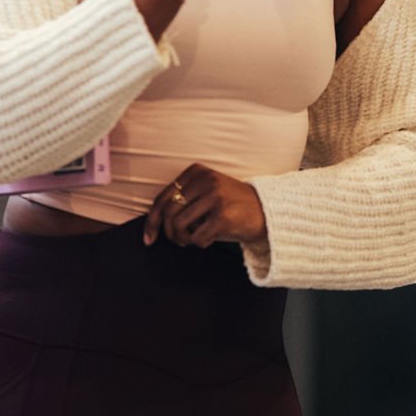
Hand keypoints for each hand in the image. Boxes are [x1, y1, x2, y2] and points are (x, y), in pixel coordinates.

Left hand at [142, 164, 267, 249]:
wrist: (267, 212)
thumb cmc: (231, 206)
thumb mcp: (206, 193)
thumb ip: (183, 200)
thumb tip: (154, 223)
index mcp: (197, 172)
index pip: (163, 197)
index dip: (152, 221)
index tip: (148, 238)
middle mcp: (206, 181)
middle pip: (169, 213)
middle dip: (169, 233)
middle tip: (178, 241)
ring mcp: (215, 197)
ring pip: (179, 226)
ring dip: (184, 239)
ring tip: (194, 239)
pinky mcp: (223, 216)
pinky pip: (197, 238)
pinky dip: (200, 243)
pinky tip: (210, 239)